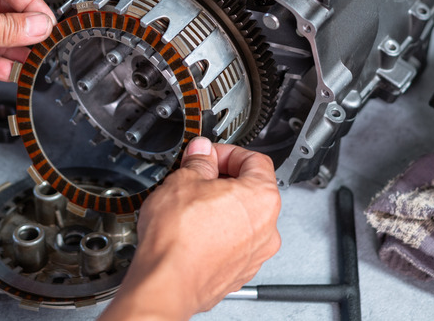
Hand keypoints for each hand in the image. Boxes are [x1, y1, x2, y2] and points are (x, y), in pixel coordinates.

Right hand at [100, 137, 281, 319]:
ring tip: (190, 206)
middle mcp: (267, 228)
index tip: (208, 155)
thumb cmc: (178, 238)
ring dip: (220, 208)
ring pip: (242, 220)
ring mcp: (255, 254)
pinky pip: (233, 244)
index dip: (227, 152)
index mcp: (262, 198)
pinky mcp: (239, 272)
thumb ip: (199, 161)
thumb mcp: (183, 180)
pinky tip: (192, 231)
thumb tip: (202, 153)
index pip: (255, 160)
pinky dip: (218, 234)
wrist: (166, 281)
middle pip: (251, 191)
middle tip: (196, 177)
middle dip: (223, 180)